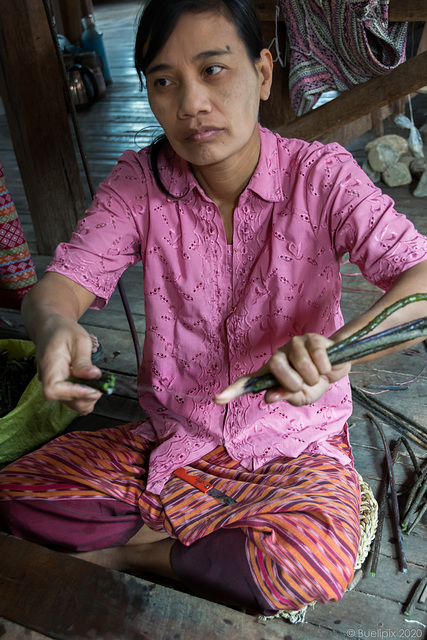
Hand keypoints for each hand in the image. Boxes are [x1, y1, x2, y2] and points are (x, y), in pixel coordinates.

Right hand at [36, 316, 101, 414]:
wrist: (51, 328)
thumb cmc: (63, 331)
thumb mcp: (79, 340)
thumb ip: (84, 361)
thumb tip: (94, 376)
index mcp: (50, 367)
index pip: (53, 390)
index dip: (73, 393)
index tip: (91, 388)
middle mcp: (49, 380)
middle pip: (65, 400)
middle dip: (87, 397)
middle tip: (102, 385)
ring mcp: (54, 385)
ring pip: (72, 403)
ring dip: (88, 398)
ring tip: (98, 383)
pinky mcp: (62, 387)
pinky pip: (74, 399)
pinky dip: (86, 397)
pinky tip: (92, 385)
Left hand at [214, 333, 350, 405]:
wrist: (338, 368)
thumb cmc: (315, 383)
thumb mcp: (302, 396)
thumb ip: (286, 396)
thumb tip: (269, 397)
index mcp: (271, 374)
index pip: (248, 382)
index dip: (232, 391)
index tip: (217, 399)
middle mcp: (278, 356)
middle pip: (277, 368)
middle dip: (295, 382)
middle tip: (304, 384)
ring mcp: (293, 344)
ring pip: (302, 365)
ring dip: (315, 377)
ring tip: (317, 376)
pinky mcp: (312, 338)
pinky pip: (318, 358)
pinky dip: (326, 369)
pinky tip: (327, 367)